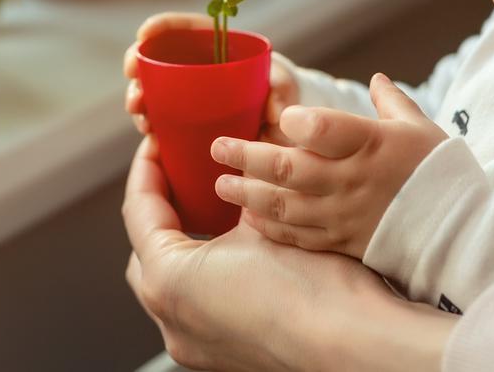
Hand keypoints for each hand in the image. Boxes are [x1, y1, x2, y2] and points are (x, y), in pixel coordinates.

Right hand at [122, 11, 299, 143]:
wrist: (283, 123)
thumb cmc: (282, 93)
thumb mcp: (284, 85)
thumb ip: (282, 90)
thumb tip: (275, 110)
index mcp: (217, 45)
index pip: (184, 28)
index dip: (161, 26)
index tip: (143, 33)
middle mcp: (197, 66)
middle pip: (159, 56)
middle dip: (138, 63)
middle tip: (132, 75)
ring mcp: (188, 92)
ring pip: (153, 87)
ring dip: (138, 95)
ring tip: (138, 110)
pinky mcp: (184, 118)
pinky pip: (159, 115)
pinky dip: (149, 121)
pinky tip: (148, 131)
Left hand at [122, 132, 456, 371]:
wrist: (354, 342)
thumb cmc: (313, 286)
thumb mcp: (264, 218)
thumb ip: (233, 195)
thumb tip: (233, 171)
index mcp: (168, 281)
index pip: (139, 209)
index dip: (147, 168)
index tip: (157, 143)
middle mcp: (171, 320)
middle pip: (147, 247)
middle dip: (158, 207)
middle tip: (176, 171)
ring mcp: (193, 343)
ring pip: (169, 278)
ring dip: (181, 242)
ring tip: (204, 205)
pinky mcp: (219, 354)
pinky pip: (195, 301)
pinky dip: (203, 271)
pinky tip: (230, 248)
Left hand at [210, 72, 449, 259]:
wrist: (464, 234)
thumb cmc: (440, 173)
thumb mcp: (419, 128)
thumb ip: (390, 102)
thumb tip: (376, 79)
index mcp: (371, 143)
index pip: (323, 128)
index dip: (296, 122)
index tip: (280, 116)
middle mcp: (352, 179)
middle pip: (288, 168)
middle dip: (246, 157)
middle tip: (217, 148)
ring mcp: (344, 214)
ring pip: (285, 205)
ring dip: (247, 194)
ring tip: (220, 184)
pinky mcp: (343, 242)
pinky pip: (298, 236)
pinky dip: (270, 227)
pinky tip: (248, 217)